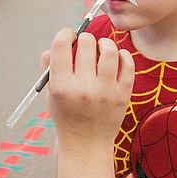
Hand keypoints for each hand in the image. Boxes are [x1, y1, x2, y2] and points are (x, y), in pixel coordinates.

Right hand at [44, 29, 133, 149]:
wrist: (86, 144)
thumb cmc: (66, 113)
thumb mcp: (49, 92)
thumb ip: (48, 65)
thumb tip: (63, 39)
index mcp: (61, 86)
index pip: (61, 45)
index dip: (66, 33)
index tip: (69, 37)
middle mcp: (83, 88)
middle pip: (86, 43)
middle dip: (85, 39)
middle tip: (85, 46)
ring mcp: (105, 91)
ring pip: (109, 50)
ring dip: (104, 44)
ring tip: (101, 49)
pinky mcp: (122, 95)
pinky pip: (127, 63)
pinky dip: (122, 54)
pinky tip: (115, 58)